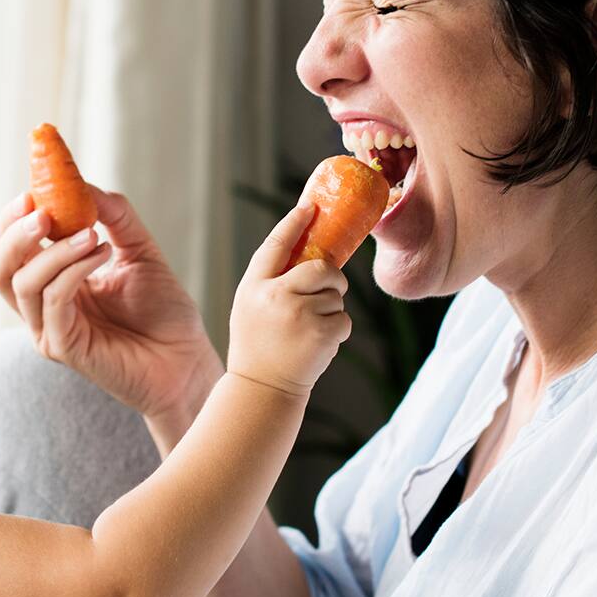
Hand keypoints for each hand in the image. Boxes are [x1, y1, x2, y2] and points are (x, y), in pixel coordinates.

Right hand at [0, 186, 224, 424]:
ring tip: (92, 233)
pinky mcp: (63, 348)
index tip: (31, 192)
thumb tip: (83, 182)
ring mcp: (49, 330)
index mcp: (52, 283)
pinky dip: (73, 270)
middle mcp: (43, 308)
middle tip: (42, 210)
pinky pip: (54, 301)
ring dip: (54, 250)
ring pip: (23, 283)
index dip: (11, 220)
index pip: (11, 250)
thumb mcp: (138, 249)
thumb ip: (113, 215)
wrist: (186, 358)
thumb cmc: (163, 311)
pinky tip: (101, 253)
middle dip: (13, 234)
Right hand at [225, 205, 350, 397]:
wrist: (262, 389)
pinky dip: (338, 331)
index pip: (277, 245)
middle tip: (328, 291)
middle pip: (321, 267)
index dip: (294, 223)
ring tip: (310, 330)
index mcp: (254, 286)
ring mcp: (298, 315)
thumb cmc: (259, 345)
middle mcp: (274, 296)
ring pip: (336, 295)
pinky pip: (344, 319)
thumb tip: (311, 253)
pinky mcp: (319, 334)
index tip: (311, 207)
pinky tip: (318, 343)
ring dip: (332, 310)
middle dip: (332, 278)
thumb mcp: (252, 307)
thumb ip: (273, 281)